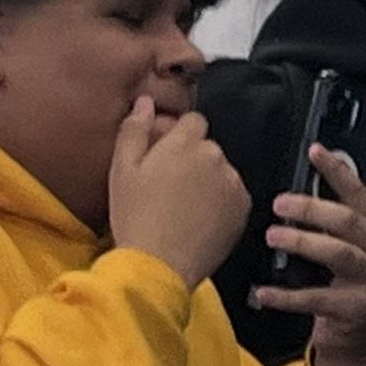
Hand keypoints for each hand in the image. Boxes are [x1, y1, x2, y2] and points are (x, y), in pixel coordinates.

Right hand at [107, 98, 249, 287]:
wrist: (159, 263)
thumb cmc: (135, 216)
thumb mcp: (122, 169)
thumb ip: (135, 130)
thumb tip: (145, 101)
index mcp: (185, 143)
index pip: (193, 121)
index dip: (178, 137)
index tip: (165, 156)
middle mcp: (215, 157)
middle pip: (207, 147)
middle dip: (192, 159)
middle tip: (168, 185)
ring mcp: (233, 183)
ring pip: (221, 171)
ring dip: (208, 180)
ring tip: (182, 206)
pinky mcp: (243, 208)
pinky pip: (232, 194)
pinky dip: (220, 201)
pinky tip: (198, 218)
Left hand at [253, 147, 365, 365]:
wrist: (360, 339)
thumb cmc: (346, 284)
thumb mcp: (350, 249)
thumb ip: (332, 224)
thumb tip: (294, 195)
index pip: (359, 193)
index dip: (337, 171)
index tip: (314, 150)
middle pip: (348, 221)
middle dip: (313, 208)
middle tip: (279, 203)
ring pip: (338, 253)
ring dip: (303, 241)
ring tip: (273, 235)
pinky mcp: (355, 309)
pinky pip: (316, 298)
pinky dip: (286, 295)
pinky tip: (263, 291)